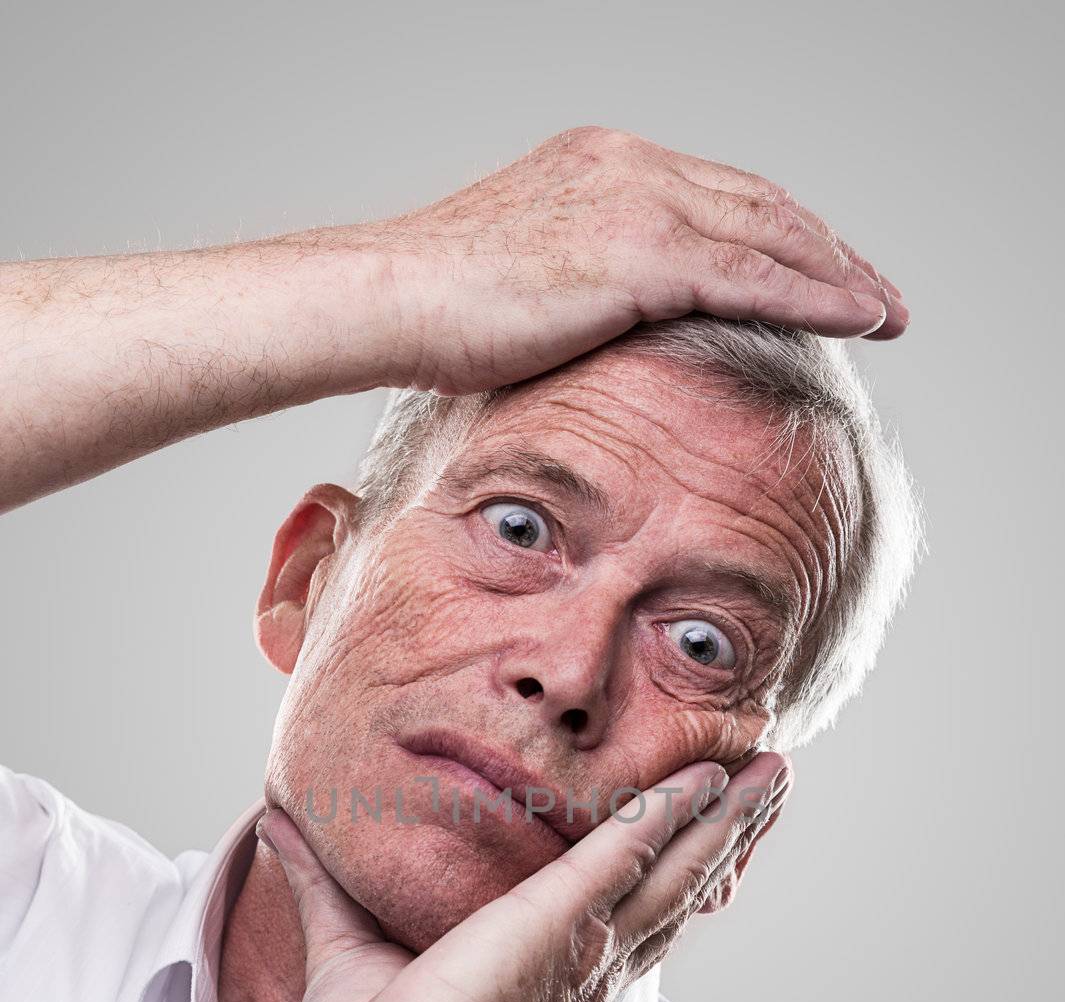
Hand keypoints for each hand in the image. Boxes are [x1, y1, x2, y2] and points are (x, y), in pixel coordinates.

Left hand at [256, 751, 792, 1001]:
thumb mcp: (346, 951)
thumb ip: (324, 885)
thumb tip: (278, 823)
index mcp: (549, 986)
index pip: (626, 912)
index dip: (668, 868)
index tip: (698, 829)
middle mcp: (587, 970)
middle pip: (677, 886)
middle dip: (727, 833)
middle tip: (772, 782)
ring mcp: (585, 950)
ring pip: (679, 869)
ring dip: (730, 819)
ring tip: (775, 773)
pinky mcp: (559, 923)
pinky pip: (630, 854)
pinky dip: (673, 813)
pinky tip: (707, 777)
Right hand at [359, 124, 906, 394]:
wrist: (388, 299)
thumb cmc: (433, 310)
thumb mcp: (524, 285)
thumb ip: (583, 292)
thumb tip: (602, 338)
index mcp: (603, 164)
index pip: (718, 195)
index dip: (778, 235)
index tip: (818, 271)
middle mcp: (630, 164)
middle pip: (760, 204)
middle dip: (826, 250)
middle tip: (875, 293)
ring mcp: (637, 200)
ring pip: (772, 232)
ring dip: (839, 272)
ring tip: (885, 312)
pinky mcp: (642, 251)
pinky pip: (755, 275)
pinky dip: (816, 295)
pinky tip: (860, 317)